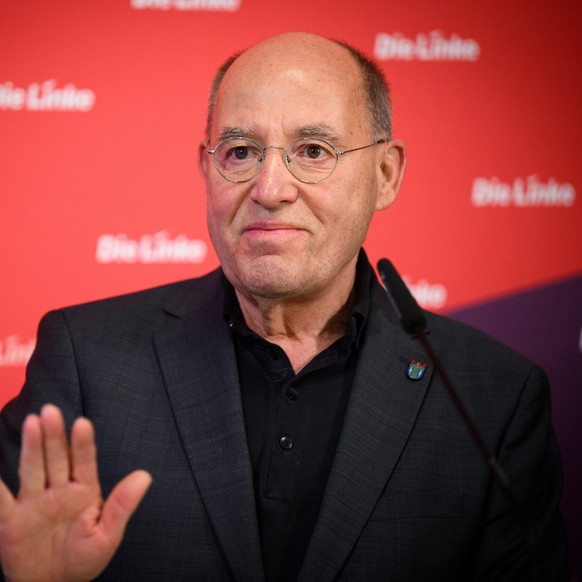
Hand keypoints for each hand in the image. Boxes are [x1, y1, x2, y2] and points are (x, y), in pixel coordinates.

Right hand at [0, 404, 151, 581]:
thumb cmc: (84, 559)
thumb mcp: (107, 535)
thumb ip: (122, 505)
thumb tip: (145, 476)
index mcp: (84, 491)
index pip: (83, 461)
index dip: (83, 443)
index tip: (83, 423)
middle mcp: (59, 491)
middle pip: (56, 458)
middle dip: (54, 436)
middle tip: (51, 411)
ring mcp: (34, 502)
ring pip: (33, 469)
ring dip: (32, 447)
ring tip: (34, 422)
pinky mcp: (12, 519)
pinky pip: (0, 499)